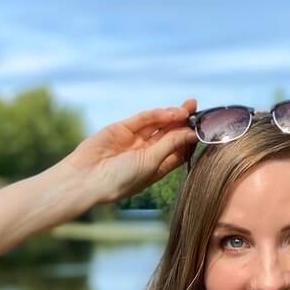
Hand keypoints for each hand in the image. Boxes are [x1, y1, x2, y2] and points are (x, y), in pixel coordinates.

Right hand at [62, 99, 198, 203]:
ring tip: (186, 110)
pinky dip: (157, 114)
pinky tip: (170, 113)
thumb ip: (170, 145)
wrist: (86, 179)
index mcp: (155, 168)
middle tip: (198, 110)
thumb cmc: (119, 180)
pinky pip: (142, 119)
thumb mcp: (151, 163)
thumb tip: (191, 133)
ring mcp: (133, 140)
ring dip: (172, 116)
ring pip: (157, 125)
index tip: (203, 130)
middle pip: (170, 135)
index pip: (178, 152)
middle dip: (184, 123)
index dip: (190, 140)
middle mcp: (146, 154)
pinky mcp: (121, 128)